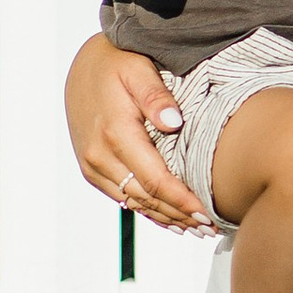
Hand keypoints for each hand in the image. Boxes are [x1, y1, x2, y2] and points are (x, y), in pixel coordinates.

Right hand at [64, 35, 202, 229]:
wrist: (82, 64)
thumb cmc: (116, 62)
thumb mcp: (138, 69)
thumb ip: (156, 97)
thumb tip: (174, 123)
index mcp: (115, 133)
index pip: (156, 180)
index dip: (183, 201)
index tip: (208, 213)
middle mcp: (99, 156)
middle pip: (146, 198)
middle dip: (179, 216)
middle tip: (211, 228)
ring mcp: (92, 165)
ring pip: (134, 202)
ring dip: (165, 218)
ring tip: (196, 229)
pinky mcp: (91, 168)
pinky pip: (121, 197)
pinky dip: (147, 210)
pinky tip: (169, 219)